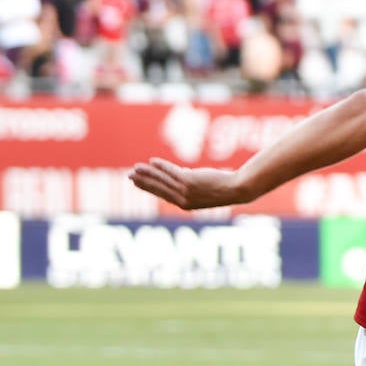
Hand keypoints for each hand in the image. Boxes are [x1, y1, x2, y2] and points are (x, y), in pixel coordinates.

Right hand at [129, 157, 244, 209]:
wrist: (235, 190)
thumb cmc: (223, 189)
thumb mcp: (203, 188)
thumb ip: (190, 182)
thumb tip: (182, 173)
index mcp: (185, 204)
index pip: (162, 195)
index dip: (149, 188)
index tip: (137, 183)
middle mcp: (183, 199)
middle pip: (158, 189)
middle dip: (143, 182)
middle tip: (129, 177)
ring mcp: (185, 191)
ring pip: (162, 181)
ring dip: (147, 174)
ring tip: (135, 168)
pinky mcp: (190, 181)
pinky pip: (171, 172)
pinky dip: (161, 167)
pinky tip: (152, 161)